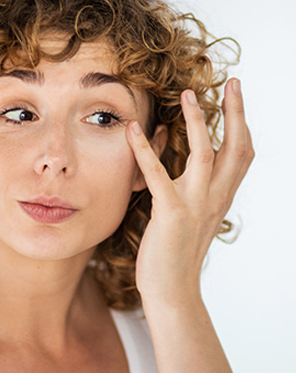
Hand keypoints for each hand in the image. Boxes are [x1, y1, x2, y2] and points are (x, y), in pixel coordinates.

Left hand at [126, 78, 253, 302]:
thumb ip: (195, 196)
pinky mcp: (171, 213)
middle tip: (230, 81)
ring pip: (204, 153)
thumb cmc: (176, 257)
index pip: (241, 156)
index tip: (236, 98)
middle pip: (236, 147)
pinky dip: (144, 150)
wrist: (172, 291)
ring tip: (186, 94)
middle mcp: (214, 199)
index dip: (241, 125)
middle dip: (235, 112)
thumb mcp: (193, 221)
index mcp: (220, 199)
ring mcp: (194, 205)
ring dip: (197, 121)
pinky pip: (157, 174)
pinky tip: (132, 129)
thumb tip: (188, 175)